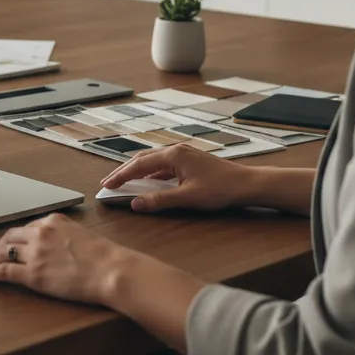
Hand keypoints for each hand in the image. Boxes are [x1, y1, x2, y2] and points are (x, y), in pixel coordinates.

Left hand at [0, 212, 122, 305]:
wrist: (111, 269)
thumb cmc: (105, 255)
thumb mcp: (82, 233)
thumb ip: (66, 234)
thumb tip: (60, 243)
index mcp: (53, 221)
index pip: (27, 226)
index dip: (16, 236)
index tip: (12, 241)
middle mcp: (40, 232)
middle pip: (11, 236)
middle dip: (0, 245)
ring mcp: (34, 253)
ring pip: (4, 252)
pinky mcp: (32, 273)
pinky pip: (5, 270)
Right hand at [100, 143, 253, 212]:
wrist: (247, 184)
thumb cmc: (221, 189)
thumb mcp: (187, 197)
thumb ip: (160, 200)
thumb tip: (135, 203)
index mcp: (173, 156)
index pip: (139, 165)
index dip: (121, 175)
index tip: (107, 185)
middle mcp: (176, 151)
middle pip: (143, 159)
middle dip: (124, 171)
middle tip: (109, 183)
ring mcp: (183, 155)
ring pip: (152, 161)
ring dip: (136, 171)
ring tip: (123, 181)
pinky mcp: (189, 162)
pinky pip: (163, 166)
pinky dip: (150, 173)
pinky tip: (148, 182)